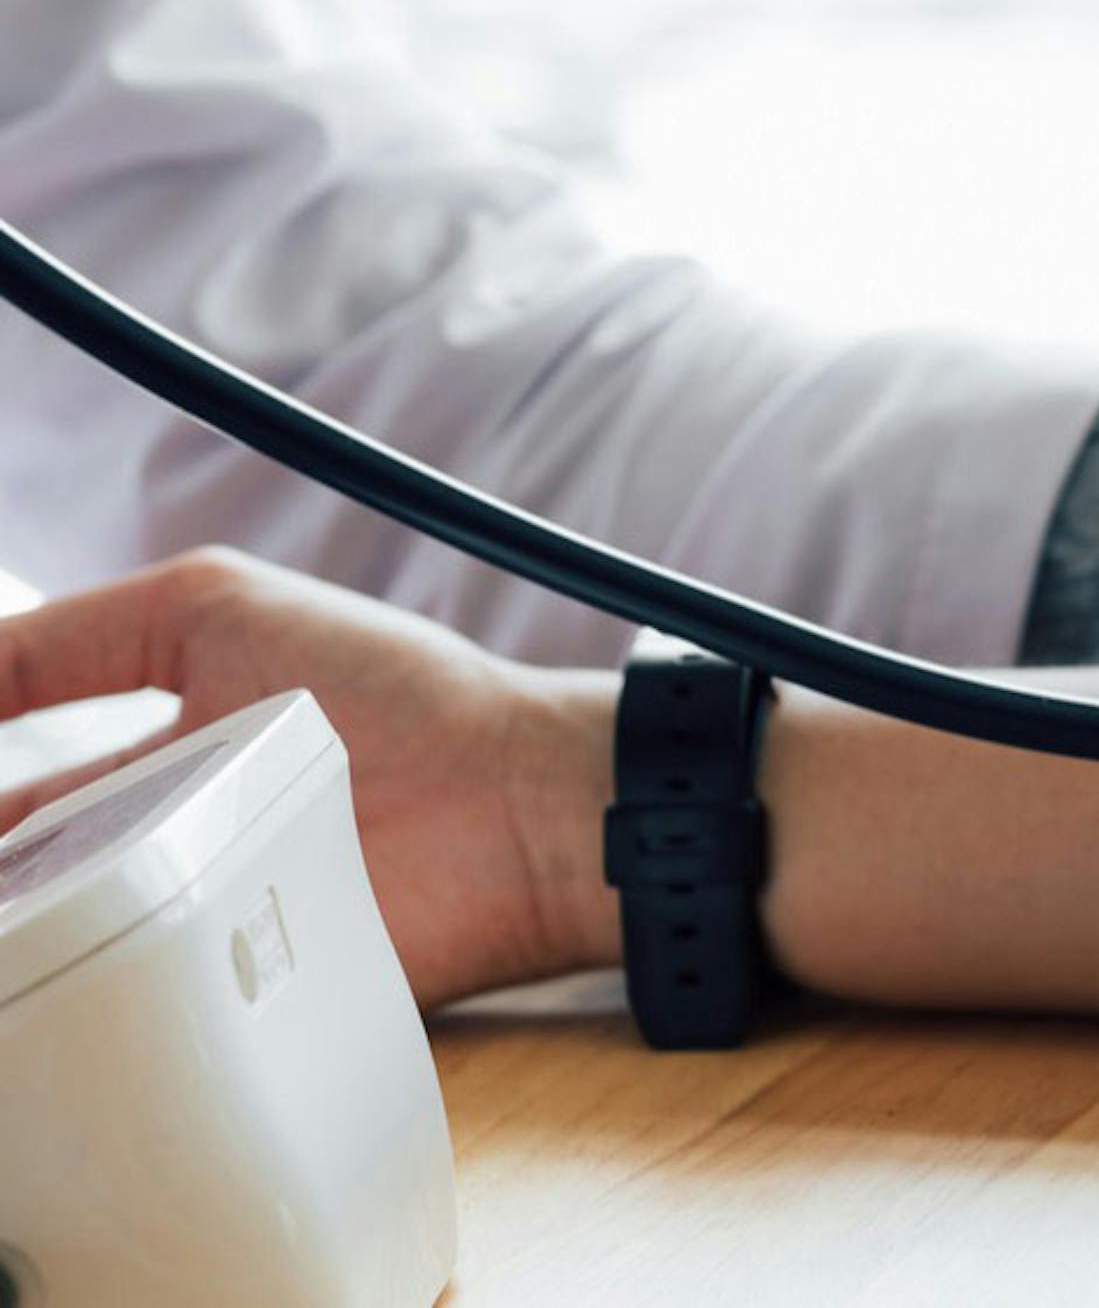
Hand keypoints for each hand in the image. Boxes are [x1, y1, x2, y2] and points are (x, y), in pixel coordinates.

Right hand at [0, 548, 610, 1007]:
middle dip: (0, 882)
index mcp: (150, 770)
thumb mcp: (213, 611)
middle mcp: (163, 854)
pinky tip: (33, 986)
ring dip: (16, 937)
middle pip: (24, 887)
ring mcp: (198, 930)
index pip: (9, 803)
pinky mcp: (235, 1000)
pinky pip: (133, 1021)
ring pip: (54, 958)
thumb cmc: (393, 690)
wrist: (513, 800)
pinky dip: (75, 1010)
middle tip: (1, 886)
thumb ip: (69, 637)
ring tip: (12, 923)